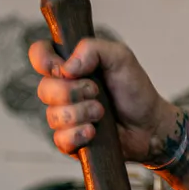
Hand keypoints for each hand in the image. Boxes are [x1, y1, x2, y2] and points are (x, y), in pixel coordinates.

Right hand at [29, 38, 174, 161]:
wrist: (149, 124)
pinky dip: (78, 134)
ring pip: (53, 116)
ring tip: (102, 113)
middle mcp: (62, 90)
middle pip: (44, 89)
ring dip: (81, 113)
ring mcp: (64, 116)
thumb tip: (66, 67)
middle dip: (74, 92)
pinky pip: (59, 139)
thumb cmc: (134, 90)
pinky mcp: (69, 140)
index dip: (44, 61)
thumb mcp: (121, 58)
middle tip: (98, 92)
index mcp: (70, 66)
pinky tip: (94, 131)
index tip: (64, 69)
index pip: (39, 55)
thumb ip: (94, 49)